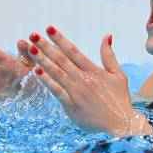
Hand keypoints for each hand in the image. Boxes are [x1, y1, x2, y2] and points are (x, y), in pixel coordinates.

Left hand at [27, 27, 152, 136]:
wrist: (121, 123)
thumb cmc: (120, 99)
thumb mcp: (118, 75)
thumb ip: (109, 55)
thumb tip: (106, 36)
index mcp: (94, 71)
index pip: (73, 51)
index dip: (60, 39)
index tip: (49, 28)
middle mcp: (84, 80)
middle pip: (62, 60)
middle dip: (46, 46)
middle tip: (33, 35)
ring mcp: (77, 93)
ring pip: (57, 73)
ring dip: (43, 60)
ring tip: (31, 49)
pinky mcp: (72, 106)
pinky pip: (57, 91)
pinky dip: (47, 81)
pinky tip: (36, 72)